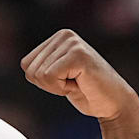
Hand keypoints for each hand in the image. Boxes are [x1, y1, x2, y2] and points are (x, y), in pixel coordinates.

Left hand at [20, 29, 138, 120]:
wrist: (114, 104)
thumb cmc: (86, 92)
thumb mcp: (58, 76)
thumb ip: (43, 66)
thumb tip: (24, 65)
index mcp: (58, 37)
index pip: (26, 64)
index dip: (42, 81)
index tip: (65, 80)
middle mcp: (64, 35)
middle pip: (31, 70)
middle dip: (49, 85)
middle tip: (73, 83)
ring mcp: (72, 43)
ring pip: (40, 74)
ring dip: (57, 87)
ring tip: (78, 82)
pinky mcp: (78, 54)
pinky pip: (49, 77)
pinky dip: (62, 88)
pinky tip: (81, 84)